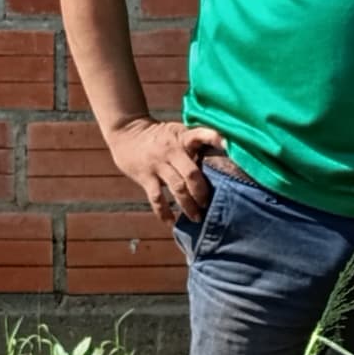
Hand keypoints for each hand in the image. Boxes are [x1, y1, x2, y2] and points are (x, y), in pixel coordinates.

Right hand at [107, 117, 233, 226]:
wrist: (126, 132)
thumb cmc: (160, 135)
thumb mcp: (177, 131)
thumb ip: (196, 143)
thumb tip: (222, 155)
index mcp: (182, 137)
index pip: (200, 134)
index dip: (213, 138)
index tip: (227, 146)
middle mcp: (171, 151)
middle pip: (192, 173)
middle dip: (202, 191)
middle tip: (208, 204)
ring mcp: (157, 165)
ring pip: (177, 188)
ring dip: (188, 205)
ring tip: (196, 218)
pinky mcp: (145, 177)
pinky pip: (157, 198)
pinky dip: (164, 212)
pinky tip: (171, 222)